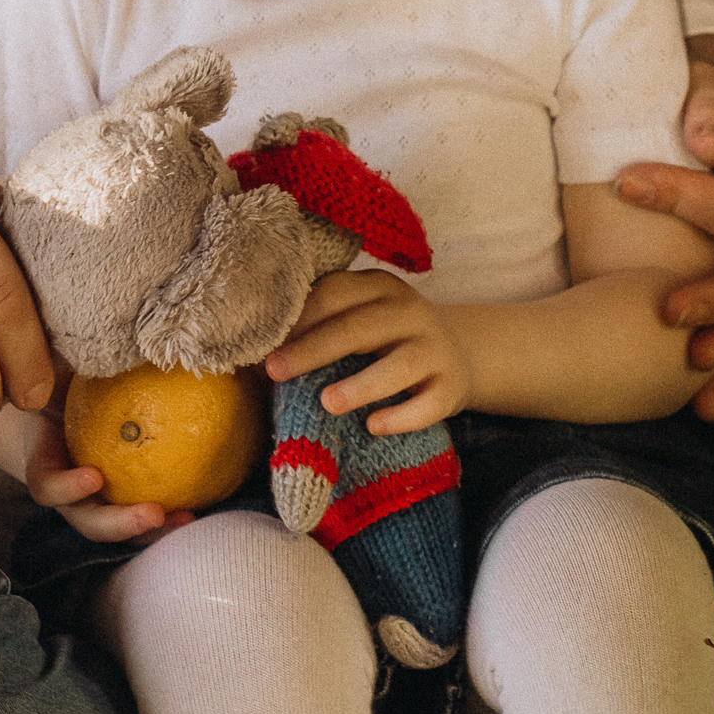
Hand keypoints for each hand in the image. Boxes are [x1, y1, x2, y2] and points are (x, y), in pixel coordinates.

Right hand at [24, 373, 193, 543]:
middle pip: (85, 518)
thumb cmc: (64, 371)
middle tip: (152, 513)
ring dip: (151, 529)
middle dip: (117, 524)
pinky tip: (199, 504)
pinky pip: (144, 508)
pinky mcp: (123, 496)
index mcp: (44, 456)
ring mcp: (94, 497)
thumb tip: (103, 333)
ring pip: (118, 524)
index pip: (45, 481)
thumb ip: (69, 357)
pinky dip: (168, 512)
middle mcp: (67, 486)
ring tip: (185, 518)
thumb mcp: (61, 361)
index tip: (95, 475)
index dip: (64, 486)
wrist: (68, 393)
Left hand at [264, 270, 471, 433]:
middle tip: (276, 371)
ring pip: (401, 365)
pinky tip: (373, 426)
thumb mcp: (359, 319)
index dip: (299, 317)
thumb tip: (257, 356)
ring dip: (362, 384)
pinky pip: (428, 404)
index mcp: (379, 288)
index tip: (265, 343)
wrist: (456, 356)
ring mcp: (435, 349)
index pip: (336, 293)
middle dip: (314, 349)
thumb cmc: (384, 340)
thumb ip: (321, 326)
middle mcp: (410, 312)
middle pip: (360, 327)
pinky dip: (401, 416)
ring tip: (327, 402)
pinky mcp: (451, 387)